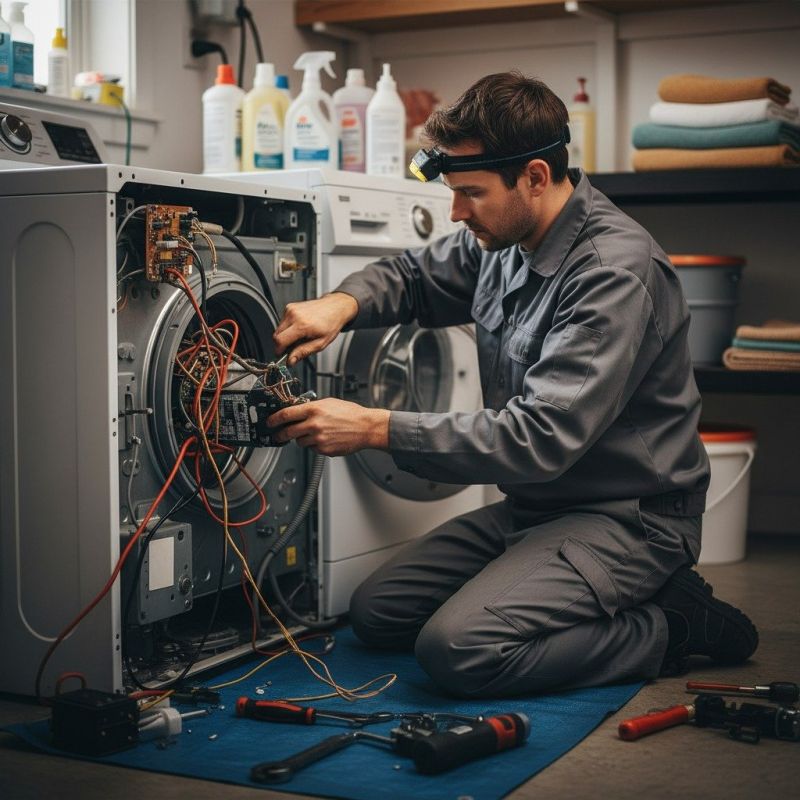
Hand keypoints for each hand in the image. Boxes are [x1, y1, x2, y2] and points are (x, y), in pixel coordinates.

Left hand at [267, 398, 389, 455]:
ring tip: (314, 433)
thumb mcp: (329, 403)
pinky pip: (312, 448)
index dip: (274, 419)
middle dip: (280, 434)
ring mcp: (318, 439)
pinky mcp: (324, 450)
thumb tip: (297, 410)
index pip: (286, 414)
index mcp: (314, 410)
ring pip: (299, 442)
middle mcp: (314, 424)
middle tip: (278, 435)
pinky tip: (325, 438)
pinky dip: (315, 445)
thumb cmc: (351, 414)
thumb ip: (312, 407)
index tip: (269, 422)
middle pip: (287, 432)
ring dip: (301, 438)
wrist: (366, 427)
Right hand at [273, 293, 358, 365]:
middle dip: (282, 344)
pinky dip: (288, 328)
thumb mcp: (320, 343)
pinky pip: (282, 322)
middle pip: (277, 335)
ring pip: (279, 329)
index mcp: (302, 325)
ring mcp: (291, 309)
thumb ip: (303, 352)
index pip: (280, 341)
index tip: (282, 356)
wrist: (335, 307)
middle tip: (294, 348)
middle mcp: (294, 315)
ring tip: (300, 336)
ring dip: (286, 336)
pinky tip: (299, 328)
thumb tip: (291, 360)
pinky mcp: (290, 307)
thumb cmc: (331, 323)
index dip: (279, 351)